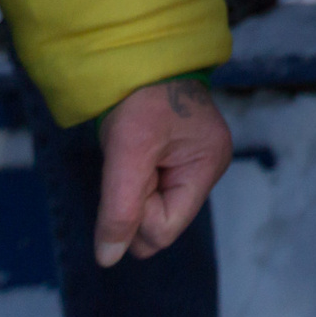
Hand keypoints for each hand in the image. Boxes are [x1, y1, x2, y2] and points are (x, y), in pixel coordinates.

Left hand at [94, 77, 232, 264]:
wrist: (139, 57)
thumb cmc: (140, 98)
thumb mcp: (126, 152)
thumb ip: (120, 209)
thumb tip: (108, 259)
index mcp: (206, 167)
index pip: (165, 228)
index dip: (136, 214)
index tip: (128, 176)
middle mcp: (207, 170)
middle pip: (161, 223)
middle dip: (136, 204)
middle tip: (130, 164)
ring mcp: (194, 165)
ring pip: (154, 210)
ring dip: (134, 190)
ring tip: (132, 156)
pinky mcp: (179, 159)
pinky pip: (152, 192)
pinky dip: (136, 181)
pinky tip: (135, 157)